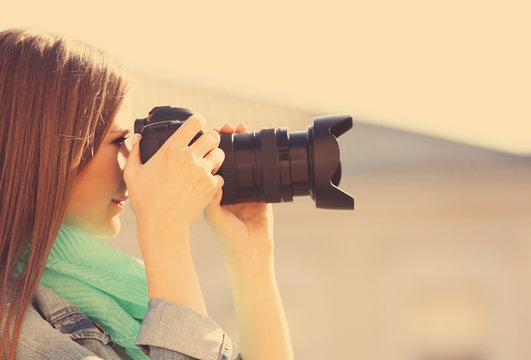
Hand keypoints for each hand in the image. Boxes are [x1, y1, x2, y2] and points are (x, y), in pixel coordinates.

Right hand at [124, 116, 224, 235]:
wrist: (162, 225)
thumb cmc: (145, 201)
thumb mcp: (132, 174)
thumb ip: (134, 152)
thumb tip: (137, 138)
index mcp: (171, 150)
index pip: (193, 123)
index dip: (197, 121)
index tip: (197, 124)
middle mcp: (189, 157)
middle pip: (212, 136)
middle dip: (210, 139)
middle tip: (206, 145)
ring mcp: (202, 172)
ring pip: (220, 154)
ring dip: (215, 157)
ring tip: (208, 164)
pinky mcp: (211, 186)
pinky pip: (221, 176)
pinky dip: (216, 178)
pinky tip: (207, 183)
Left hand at [204, 123, 273, 259]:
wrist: (251, 251)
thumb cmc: (229, 238)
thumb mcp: (215, 218)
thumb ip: (212, 201)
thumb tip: (211, 182)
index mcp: (214, 191)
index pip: (211, 164)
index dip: (210, 148)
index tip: (210, 134)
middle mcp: (229, 188)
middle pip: (228, 158)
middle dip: (227, 141)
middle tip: (227, 127)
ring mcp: (245, 189)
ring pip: (244, 160)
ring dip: (243, 144)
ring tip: (242, 129)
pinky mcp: (261, 192)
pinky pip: (262, 171)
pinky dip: (261, 157)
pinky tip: (261, 145)